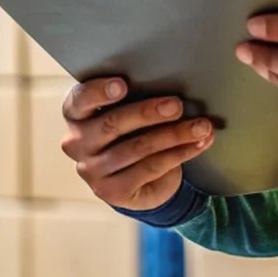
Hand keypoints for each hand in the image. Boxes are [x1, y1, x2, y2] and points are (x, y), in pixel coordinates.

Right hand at [59, 78, 214, 211]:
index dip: (99, 92)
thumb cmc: (132, 132)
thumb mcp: (127, 111)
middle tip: (176, 105)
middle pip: (112, 124)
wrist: (137, 179)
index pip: (79, 101)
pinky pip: (150, 168)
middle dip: (148, 113)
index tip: (122, 85)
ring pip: (136, 148)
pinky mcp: (112, 192)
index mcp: (76, 115)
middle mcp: (76, 143)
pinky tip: (198, 144)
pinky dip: (179, 154)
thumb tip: (171, 84)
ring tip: (201, 126)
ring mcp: (92, 171)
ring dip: (174, 135)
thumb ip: (135, 97)